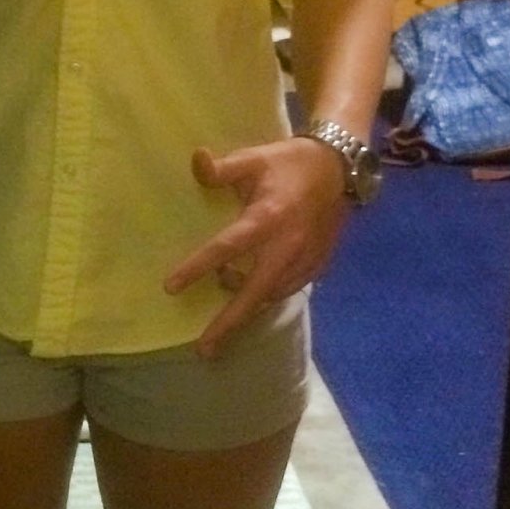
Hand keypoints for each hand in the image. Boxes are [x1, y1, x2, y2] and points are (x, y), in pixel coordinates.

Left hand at [163, 138, 348, 358]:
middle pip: (254, 293)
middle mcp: (288, 246)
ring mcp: (306, 260)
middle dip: (228, 323)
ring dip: (246, 305)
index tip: (170, 287)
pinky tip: (252, 294)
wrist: (338, 169)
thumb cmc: (287, 163)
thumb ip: (222, 169)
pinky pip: (286, 291)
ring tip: (224, 303)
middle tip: (203, 349)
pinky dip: (267, 297)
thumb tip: (196, 159)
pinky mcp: (318, 267)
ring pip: (270, 296)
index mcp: (268, 218)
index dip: (197, 268)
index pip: (226, 247)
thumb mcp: (253, 159)